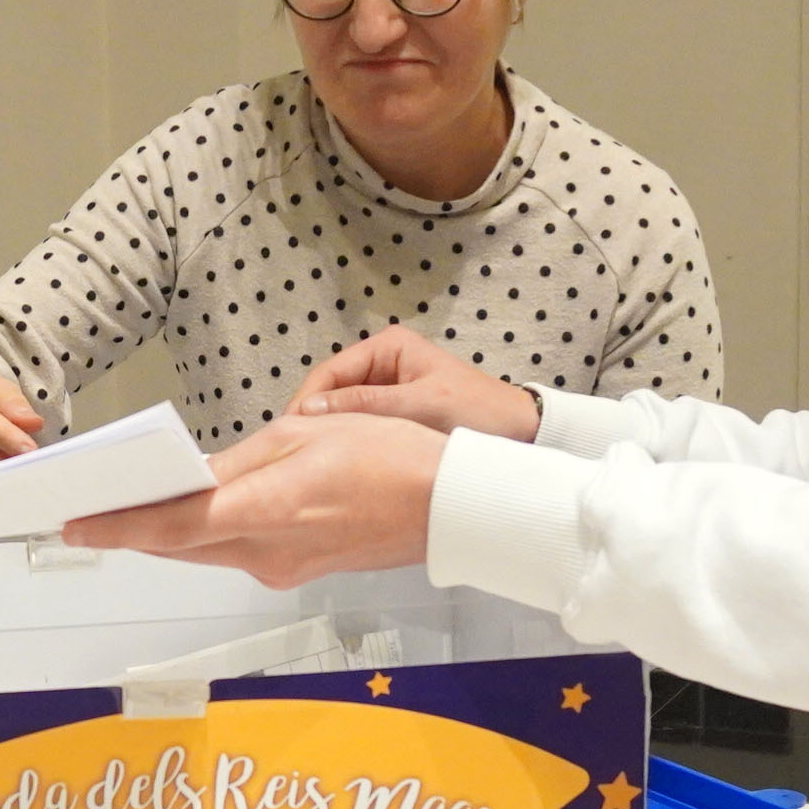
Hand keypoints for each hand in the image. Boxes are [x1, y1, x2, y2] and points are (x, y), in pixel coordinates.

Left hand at [63, 412, 443, 586]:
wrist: (449, 505)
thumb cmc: (389, 457)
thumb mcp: (304, 432)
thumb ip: (238, 460)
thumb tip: (190, 477)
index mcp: (264, 511)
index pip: (170, 527)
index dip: (116, 528)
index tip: (75, 525)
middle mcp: (267, 553)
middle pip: (178, 546)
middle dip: (132, 529)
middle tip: (90, 512)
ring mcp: (283, 569)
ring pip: (206, 552)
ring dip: (170, 532)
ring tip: (136, 504)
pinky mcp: (299, 572)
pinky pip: (238, 553)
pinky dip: (211, 535)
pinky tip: (201, 513)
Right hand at [286, 328, 539, 441]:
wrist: (519, 434)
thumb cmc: (478, 412)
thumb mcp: (417, 405)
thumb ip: (363, 405)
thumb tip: (309, 411)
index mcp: (388, 347)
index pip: (328, 372)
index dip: (305, 402)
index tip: (290, 431)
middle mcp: (384, 363)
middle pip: (330, 392)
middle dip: (315, 420)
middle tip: (299, 451)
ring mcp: (388, 390)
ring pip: (343, 413)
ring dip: (332, 434)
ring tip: (317, 459)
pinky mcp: (395, 415)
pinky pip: (361, 427)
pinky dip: (351, 442)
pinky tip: (343, 461)